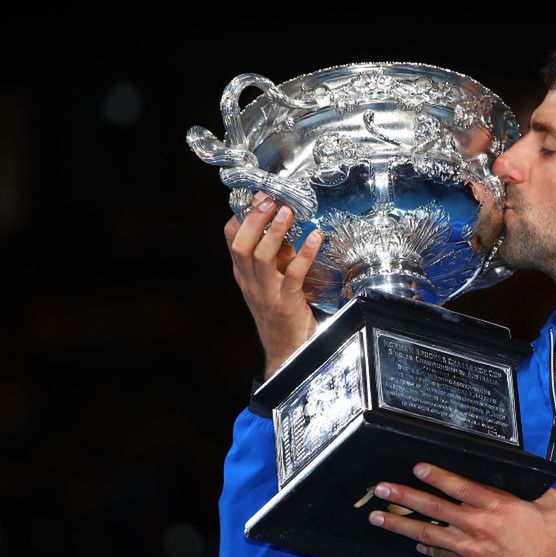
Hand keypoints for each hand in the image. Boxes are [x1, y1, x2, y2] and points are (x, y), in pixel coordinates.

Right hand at [223, 192, 322, 378]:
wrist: (287, 354)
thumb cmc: (281, 315)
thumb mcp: (271, 283)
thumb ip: (274, 259)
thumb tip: (284, 226)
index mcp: (244, 276)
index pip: (232, 241)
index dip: (241, 217)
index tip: (256, 196)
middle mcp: (251, 283)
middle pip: (242, 246)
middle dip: (254, 220)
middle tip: (270, 200)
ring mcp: (267, 294)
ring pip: (262, 258)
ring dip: (275, 232)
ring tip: (288, 211)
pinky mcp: (286, 304)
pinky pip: (293, 274)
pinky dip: (305, 254)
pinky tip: (315, 238)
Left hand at [368, 463, 555, 556]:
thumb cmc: (551, 541)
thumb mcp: (548, 503)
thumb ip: (532, 486)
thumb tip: (526, 473)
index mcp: (497, 506)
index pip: (459, 486)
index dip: (436, 476)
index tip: (417, 468)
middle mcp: (478, 526)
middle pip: (433, 508)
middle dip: (403, 497)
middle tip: (382, 489)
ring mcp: (469, 549)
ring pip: (428, 533)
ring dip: (400, 524)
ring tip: (378, 517)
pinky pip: (441, 555)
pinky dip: (426, 547)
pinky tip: (414, 543)